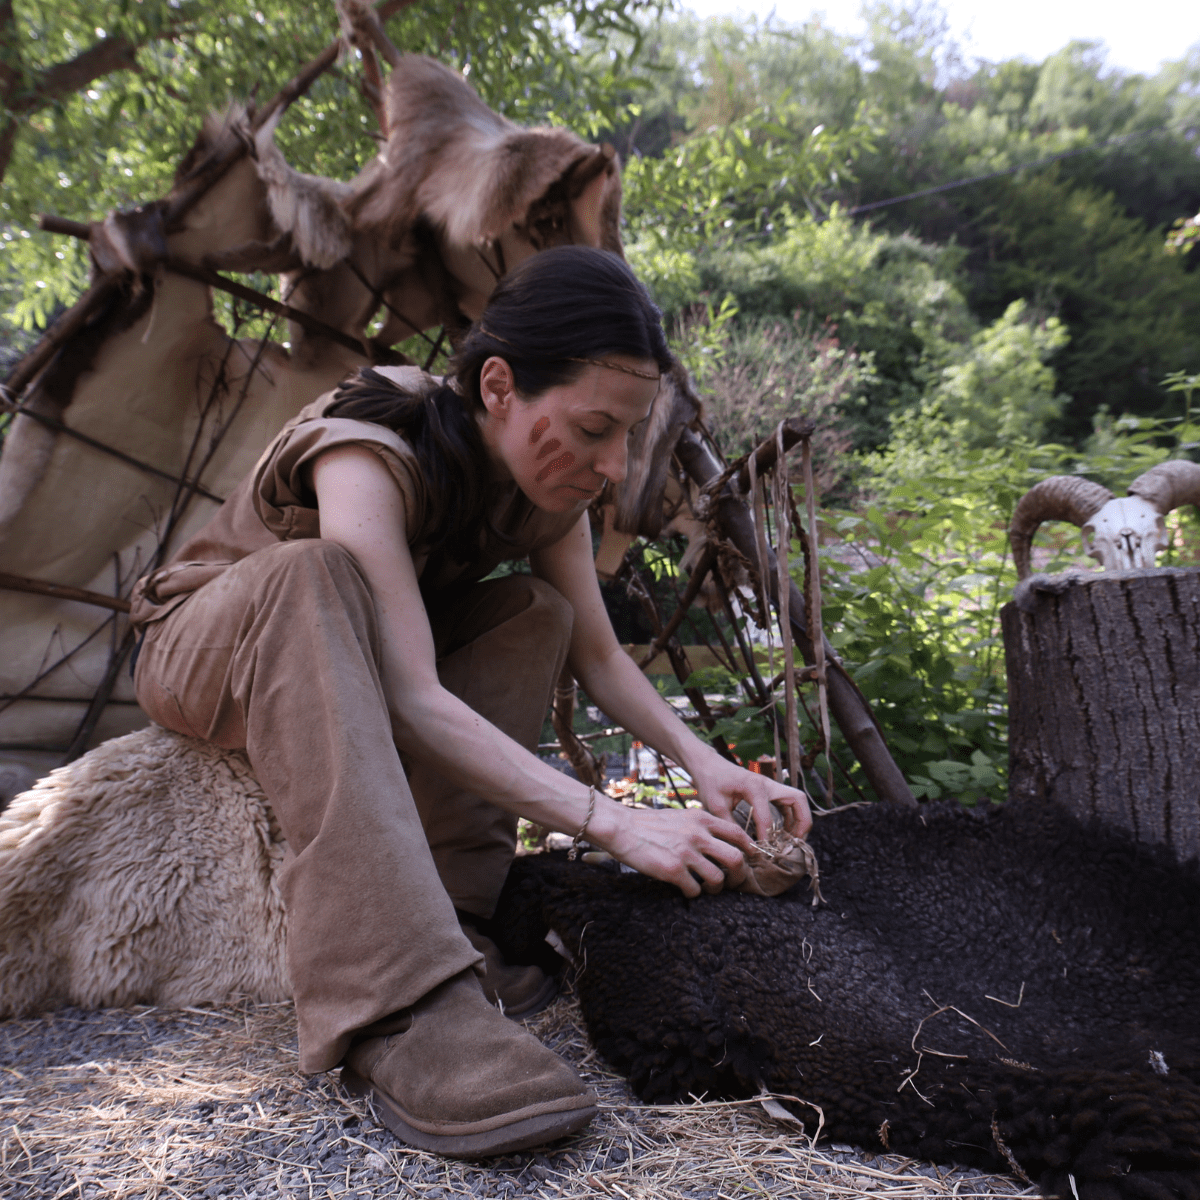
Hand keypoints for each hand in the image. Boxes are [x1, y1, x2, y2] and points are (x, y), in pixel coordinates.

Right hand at [587, 799, 755, 898]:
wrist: (622, 827)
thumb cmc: (650, 823)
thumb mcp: (682, 816)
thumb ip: (701, 826)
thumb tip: (720, 842)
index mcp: (702, 818)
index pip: (738, 834)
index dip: (749, 849)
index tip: (748, 859)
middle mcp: (698, 834)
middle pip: (736, 859)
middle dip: (739, 875)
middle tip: (733, 882)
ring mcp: (686, 853)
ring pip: (718, 879)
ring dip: (715, 888)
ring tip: (706, 888)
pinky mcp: (672, 870)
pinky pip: (694, 890)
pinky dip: (693, 893)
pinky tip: (686, 888)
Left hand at [689, 752, 812, 842]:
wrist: (709, 765)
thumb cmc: (711, 782)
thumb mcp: (715, 806)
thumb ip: (729, 826)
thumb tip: (742, 847)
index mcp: (753, 786)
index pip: (766, 816)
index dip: (766, 836)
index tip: (762, 850)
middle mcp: (767, 783)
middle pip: (798, 799)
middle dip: (802, 822)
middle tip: (796, 842)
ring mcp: (770, 785)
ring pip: (797, 800)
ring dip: (799, 820)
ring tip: (792, 841)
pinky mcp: (770, 790)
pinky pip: (788, 803)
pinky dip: (791, 818)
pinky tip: (783, 833)